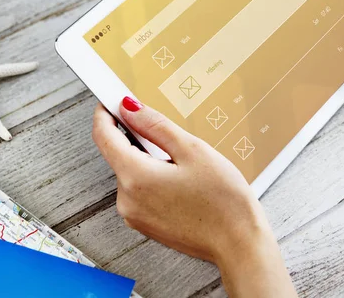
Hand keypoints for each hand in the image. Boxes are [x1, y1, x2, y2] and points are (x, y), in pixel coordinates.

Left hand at [92, 98, 296, 297]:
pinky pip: (140, 191)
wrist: (240, 244)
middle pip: (119, 154)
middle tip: (168, 133)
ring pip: (132, 173)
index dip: (106, 113)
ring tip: (185, 165)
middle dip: (138, 138)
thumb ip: (155, 125)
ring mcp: (134, 215)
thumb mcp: (192, 150)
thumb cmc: (223, 201)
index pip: (103, 136)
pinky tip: (182, 181)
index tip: (111, 100)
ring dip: (149, 160)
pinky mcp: (145, 224)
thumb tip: (130, 108)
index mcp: (135, 177)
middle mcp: (127, 199)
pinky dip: (154, 179)